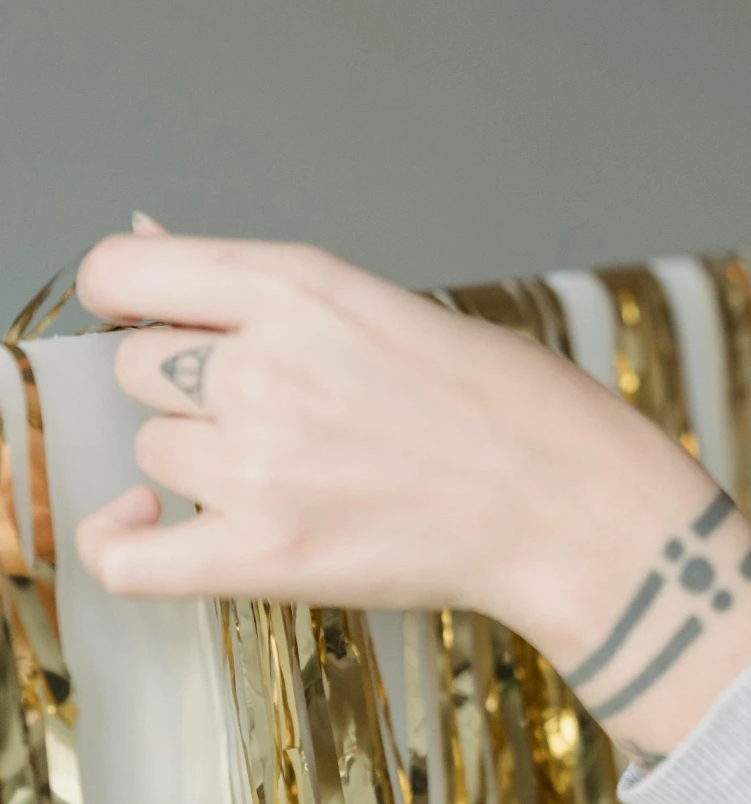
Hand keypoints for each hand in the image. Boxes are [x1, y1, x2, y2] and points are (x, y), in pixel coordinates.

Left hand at [73, 229, 750, 758]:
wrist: (577, 508)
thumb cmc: (518, 408)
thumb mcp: (395, 308)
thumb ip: (269, 291)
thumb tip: (148, 246)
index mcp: (299, 288)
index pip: (122, 273)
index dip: (132, 296)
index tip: (155, 317)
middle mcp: (261, 367)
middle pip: (140, 367)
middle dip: (190, 385)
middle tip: (276, 408)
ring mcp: (252, 464)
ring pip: (152, 453)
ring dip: (198, 460)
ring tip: (290, 469)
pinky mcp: (258, 554)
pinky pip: (124, 556)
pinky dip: (122, 543)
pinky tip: (151, 528)